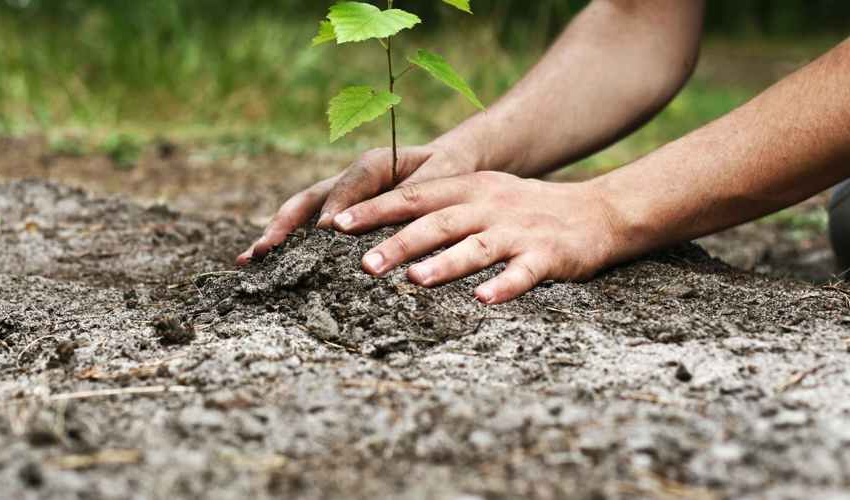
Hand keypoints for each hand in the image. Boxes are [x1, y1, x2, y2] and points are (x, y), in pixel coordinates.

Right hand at [236, 142, 476, 263]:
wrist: (448, 164)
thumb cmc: (448, 171)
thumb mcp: (440, 178)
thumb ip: (414, 194)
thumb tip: (388, 220)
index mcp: (374, 164)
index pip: (350, 185)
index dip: (336, 206)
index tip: (326, 232)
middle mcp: (348, 179)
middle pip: (309, 199)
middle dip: (285, 224)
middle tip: (265, 250)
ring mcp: (339, 197)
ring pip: (300, 214)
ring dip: (275, 235)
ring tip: (249, 260)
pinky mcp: (338, 213)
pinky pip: (308, 227)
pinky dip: (287, 244)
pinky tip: (266, 264)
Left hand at [330, 171, 622, 303]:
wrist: (598, 212)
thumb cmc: (525, 210)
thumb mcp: (482, 196)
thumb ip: (438, 207)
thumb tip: (379, 226)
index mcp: (469, 189)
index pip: (414, 196)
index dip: (375, 209)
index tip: (337, 223)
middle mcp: (489, 205)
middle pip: (438, 222)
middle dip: (399, 242)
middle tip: (364, 264)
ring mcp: (519, 231)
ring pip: (476, 246)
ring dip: (445, 263)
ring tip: (415, 280)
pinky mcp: (548, 255)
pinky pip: (523, 273)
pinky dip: (503, 286)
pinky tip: (483, 300)